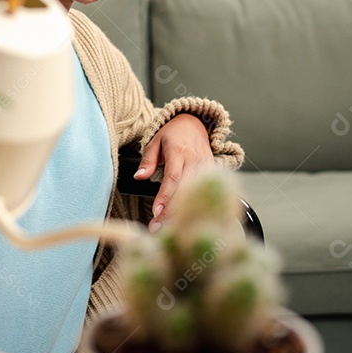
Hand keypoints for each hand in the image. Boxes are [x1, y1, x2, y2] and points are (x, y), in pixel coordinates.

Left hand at [134, 114, 214, 231]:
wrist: (195, 123)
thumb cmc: (173, 134)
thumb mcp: (155, 141)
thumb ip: (147, 161)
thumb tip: (138, 177)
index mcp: (179, 152)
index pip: (172, 177)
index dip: (165, 196)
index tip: (156, 212)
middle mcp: (195, 160)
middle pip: (184, 190)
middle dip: (171, 212)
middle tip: (157, 228)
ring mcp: (206, 167)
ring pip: (195, 194)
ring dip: (182, 213)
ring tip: (168, 229)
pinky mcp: (213, 173)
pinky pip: (203, 192)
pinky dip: (194, 207)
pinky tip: (184, 220)